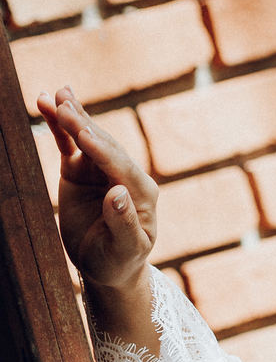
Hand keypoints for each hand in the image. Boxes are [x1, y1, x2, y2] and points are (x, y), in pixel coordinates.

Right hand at [37, 86, 156, 290]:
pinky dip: (59, 126)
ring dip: (71, 115)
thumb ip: (124, 222)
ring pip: (85, 138)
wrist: (106, 267)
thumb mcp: (126, 249)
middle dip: (83, 124)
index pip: (119, 165)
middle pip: (102, 145)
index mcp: (141, 191)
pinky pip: (68, 144)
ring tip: (56, 94)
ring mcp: (100, 170)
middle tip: (64, 104)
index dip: (101, 149)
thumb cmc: (121, 261)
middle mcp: (123, 174)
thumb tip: (118, 193)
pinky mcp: (80, 170)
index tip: (82, 134)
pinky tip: (48, 104)